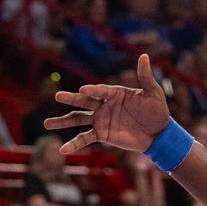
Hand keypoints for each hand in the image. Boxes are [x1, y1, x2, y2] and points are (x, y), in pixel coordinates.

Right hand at [44, 54, 170, 153]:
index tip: (84, 90)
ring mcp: (101, 120)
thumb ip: (145, 76)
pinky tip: (62, 150)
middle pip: (84, 101)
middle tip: (58, 96)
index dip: (93, 91)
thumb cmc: (157, 111)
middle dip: (71, 99)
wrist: (159, 134)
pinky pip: (85, 138)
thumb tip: (144, 55)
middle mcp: (103, 105)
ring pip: (78, 119)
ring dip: (63, 121)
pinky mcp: (102, 134)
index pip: (100, 91)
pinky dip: (74, 144)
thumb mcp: (153, 93)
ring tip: (47, 123)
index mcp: (114, 93)